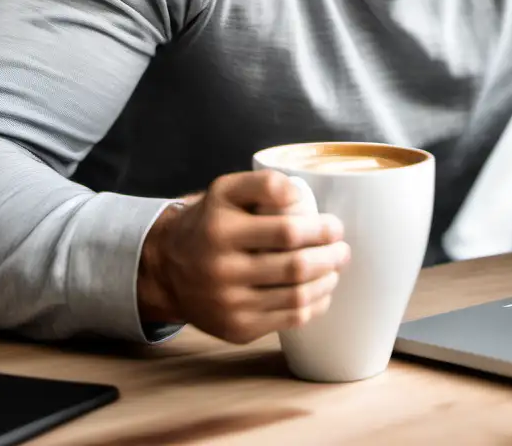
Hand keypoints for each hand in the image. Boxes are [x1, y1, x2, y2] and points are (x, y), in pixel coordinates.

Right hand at [137, 170, 349, 343]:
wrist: (168, 267)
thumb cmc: (210, 222)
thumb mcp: (227, 189)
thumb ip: (265, 183)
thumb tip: (300, 194)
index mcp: (221, 231)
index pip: (286, 232)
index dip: (321, 230)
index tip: (335, 226)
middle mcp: (222, 271)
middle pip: (295, 268)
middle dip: (331, 257)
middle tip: (343, 250)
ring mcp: (229, 305)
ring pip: (296, 298)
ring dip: (327, 281)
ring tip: (335, 268)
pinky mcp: (236, 329)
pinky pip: (288, 320)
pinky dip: (314, 305)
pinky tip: (321, 291)